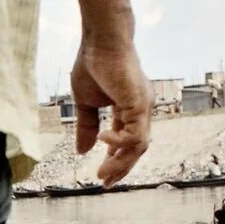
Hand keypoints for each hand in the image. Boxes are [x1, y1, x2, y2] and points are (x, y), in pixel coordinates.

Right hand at [71, 39, 150, 185]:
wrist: (100, 40)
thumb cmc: (93, 64)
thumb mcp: (85, 103)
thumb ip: (86, 127)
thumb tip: (82, 151)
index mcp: (128, 109)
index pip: (127, 142)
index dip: (116, 160)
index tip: (103, 175)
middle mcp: (140, 110)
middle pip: (137, 148)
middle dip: (121, 168)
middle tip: (105, 182)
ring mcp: (142, 107)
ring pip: (138, 146)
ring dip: (120, 162)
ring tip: (101, 173)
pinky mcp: (139, 104)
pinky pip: (134, 134)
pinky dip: (119, 143)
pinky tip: (102, 143)